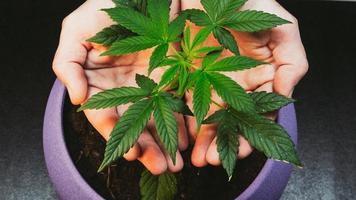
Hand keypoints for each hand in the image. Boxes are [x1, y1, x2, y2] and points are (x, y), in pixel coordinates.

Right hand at [52, 0, 187, 174]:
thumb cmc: (104, 9)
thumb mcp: (76, 30)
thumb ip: (68, 63)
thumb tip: (75, 99)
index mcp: (100, 84)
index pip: (106, 117)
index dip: (117, 137)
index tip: (132, 154)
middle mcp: (125, 90)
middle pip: (134, 125)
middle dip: (147, 148)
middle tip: (162, 167)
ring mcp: (149, 85)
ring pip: (157, 119)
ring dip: (167, 142)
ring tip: (178, 162)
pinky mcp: (171, 77)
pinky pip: (177, 103)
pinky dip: (184, 121)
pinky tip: (191, 137)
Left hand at [181, 0, 307, 166]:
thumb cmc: (252, 4)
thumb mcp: (283, 30)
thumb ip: (291, 64)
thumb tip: (286, 97)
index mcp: (261, 78)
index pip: (260, 114)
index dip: (252, 135)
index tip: (242, 151)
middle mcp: (237, 85)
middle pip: (233, 121)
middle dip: (225, 143)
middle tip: (215, 161)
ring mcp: (212, 82)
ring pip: (209, 117)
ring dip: (205, 140)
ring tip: (200, 159)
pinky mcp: (189, 75)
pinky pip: (186, 101)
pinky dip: (186, 121)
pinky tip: (185, 139)